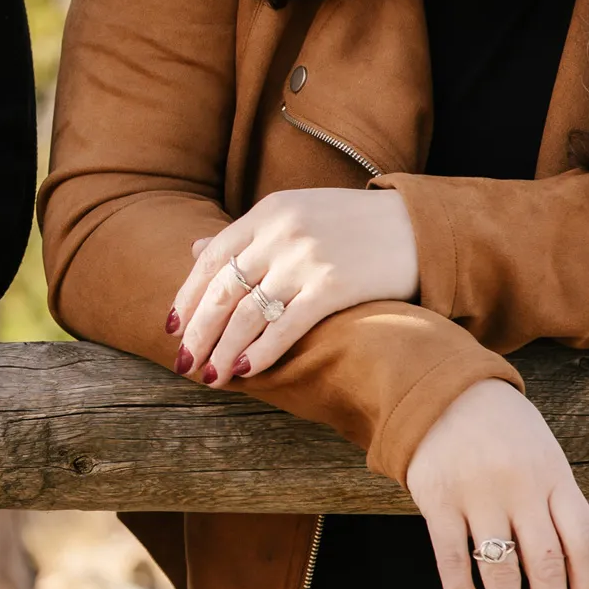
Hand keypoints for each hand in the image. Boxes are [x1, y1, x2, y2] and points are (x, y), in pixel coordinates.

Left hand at [171, 187, 418, 384]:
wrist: (417, 228)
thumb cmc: (351, 226)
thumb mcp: (294, 214)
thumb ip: (247, 235)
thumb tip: (195, 251)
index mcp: (267, 212)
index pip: (211, 260)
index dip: (187, 297)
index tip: (171, 329)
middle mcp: (281, 232)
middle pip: (223, 291)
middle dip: (198, 332)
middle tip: (184, 363)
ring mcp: (306, 258)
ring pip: (247, 313)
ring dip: (223, 350)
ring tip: (210, 376)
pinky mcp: (335, 286)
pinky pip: (285, 326)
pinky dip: (261, 352)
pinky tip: (245, 371)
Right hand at [403, 380, 588, 588]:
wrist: (441, 385)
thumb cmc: (503, 431)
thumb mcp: (543, 455)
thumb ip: (557, 506)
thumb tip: (573, 580)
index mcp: (556, 476)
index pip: (584, 542)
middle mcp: (521, 486)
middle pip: (546, 565)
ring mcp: (477, 491)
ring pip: (501, 569)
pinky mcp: (436, 495)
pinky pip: (451, 555)